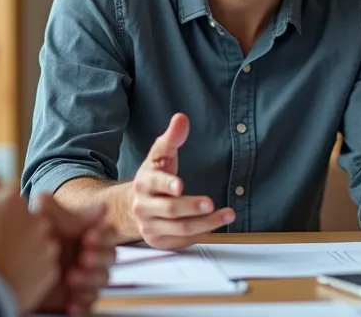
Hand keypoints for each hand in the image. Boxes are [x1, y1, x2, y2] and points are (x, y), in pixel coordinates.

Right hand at [0, 171, 61, 312]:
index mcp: (7, 198)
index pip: (3, 191)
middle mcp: (32, 214)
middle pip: (24, 216)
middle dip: (14, 226)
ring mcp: (45, 240)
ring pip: (38, 239)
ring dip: (27, 247)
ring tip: (6, 263)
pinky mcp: (51, 265)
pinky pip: (42, 264)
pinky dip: (32, 269)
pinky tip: (15, 276)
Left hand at [31, 196, 114, 315]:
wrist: (18, 264)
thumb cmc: (39, 237)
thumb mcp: (46, 222)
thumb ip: (65, 212)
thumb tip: (96, 205)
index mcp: (91, 235)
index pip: (108, 234)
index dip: (103, 236)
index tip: (89, 236)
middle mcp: (94, 256)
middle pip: (109, 257)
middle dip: (99, 258)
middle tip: (84, 258)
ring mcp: (88, 278)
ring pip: (101, 280)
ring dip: (90, 280)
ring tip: (72, 278)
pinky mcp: (80, 298)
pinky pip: (89, 304)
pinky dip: (82, 304)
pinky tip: (71, 303)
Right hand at [130, 113, 234, 249]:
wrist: (133, 206)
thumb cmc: (153, 178)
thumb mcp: (159, 156)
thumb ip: (171, 138)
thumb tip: (181, 118)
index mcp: (144, 182)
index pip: (155, 183)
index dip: (167, 184)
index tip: (180, 186)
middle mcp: (144, 207)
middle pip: (169, 210)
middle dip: (191, 207)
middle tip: (211, 203)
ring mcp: (150, 227)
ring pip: (179, 229)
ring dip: (205, 224)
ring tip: (227, 214)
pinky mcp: (159, 241)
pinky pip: (182, 241)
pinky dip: (200, 234)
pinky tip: (215, 226)